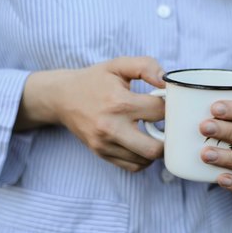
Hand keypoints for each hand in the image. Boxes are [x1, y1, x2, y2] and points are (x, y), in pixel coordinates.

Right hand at [16, 56, 165, 171]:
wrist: (62, 97)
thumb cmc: (94, 80)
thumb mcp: (118, 65)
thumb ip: (146, 66)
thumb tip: (166, 80)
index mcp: (119, 102)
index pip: (160, 112)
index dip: (170, 106)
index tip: (166, 103)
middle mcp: (112, 127)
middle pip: (155, 148)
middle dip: (167, 137)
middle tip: (166, 125)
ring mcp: (105, 144)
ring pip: (145, 160)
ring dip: (155, 148)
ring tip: (152, 132)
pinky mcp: (101, 153)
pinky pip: (133, 166)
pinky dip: (143, 158)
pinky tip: (142, 142)